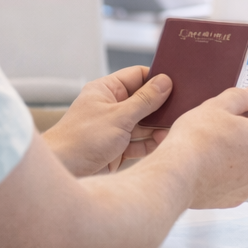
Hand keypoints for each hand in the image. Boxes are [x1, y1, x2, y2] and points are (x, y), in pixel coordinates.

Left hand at [43, 67, 172, 176]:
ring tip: (176, 129)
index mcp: (106, 90)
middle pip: (144, 101)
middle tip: (183, 108)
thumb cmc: (82, 138)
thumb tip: (165, 82)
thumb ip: (144, 100)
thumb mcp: (119, 116)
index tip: (179, 83)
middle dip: (162, 106)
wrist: (64, 171)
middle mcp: (111, 107)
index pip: (137, 76)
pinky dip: (152, 143)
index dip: (157, 78)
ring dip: (158, 127)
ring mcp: (115, 128)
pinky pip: (140, 143)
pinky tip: (165, 143)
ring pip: (144, 123)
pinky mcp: (118, 149)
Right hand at [159, 87, 247, 208]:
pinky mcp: (237, 198)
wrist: (178, 175)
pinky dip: (227, 174)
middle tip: (218, 133)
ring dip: (236, 156)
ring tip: (211, 151)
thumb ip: (240, 97)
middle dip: (244, 136)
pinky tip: (208, 168)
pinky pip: (237, 181)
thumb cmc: (197, 140)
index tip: (231, 117)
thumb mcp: (216, 105)